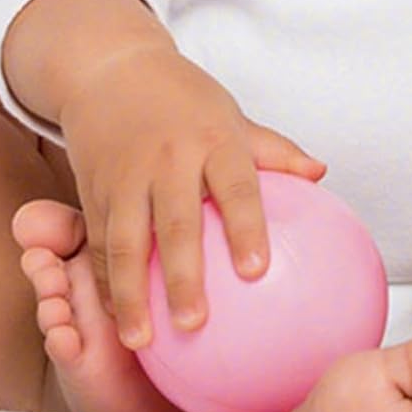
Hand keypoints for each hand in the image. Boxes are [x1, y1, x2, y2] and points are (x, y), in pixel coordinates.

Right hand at [59, 45, 327, 348]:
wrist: (112, 70)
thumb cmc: (184, 99)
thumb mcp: (233, 115)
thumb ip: (273, 150)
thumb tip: (321, 174)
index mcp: (213, 138)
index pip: (237, 186)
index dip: (247, 228)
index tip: (257, 271)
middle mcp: (168, 159)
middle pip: (176, 224)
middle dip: (184, 276)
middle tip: (196, 323)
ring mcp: (126, 177)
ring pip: (125, 242)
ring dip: (131, 295)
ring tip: (142, 341)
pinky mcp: (91, 191)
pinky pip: (98, 244)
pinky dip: (104, 283)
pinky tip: (116, 319)